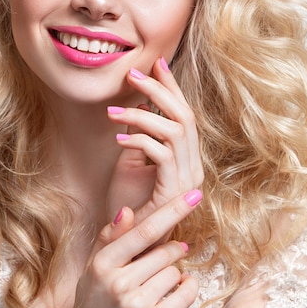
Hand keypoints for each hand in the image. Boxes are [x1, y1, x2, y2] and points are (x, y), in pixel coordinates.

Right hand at [60, 190, 201, 307]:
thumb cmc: (94, 302)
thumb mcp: (94, 267)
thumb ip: (111, 238)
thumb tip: (127, 210)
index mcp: (102, 264)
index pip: (144, 230)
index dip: (172, 210)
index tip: (193, 195)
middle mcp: (118, 284)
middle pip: (164, 252)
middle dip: (169, 252)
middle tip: (162, 260)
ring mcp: (136, 307)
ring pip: (175, 272)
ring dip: (173, 274)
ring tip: (156, 284)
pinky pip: (185, 294)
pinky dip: (187, 288)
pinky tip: (177, 290)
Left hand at [106, 57, 203, 225]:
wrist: (123, 245)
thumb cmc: (126, 203)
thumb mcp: (131, 160)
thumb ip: (139, 134)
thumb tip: (137, 104)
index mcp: (186, 158)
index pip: (184, 114)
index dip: (171, 87)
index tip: (157, 62)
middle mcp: (193, 167)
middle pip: (185, 116)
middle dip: (160, 91)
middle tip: (133, 75)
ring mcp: (187, 180)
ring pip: (176, 131)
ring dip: (143, 115)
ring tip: (113, 111)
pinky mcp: (173, 192)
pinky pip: (162, 154)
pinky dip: (139, 140)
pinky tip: (117, 138)